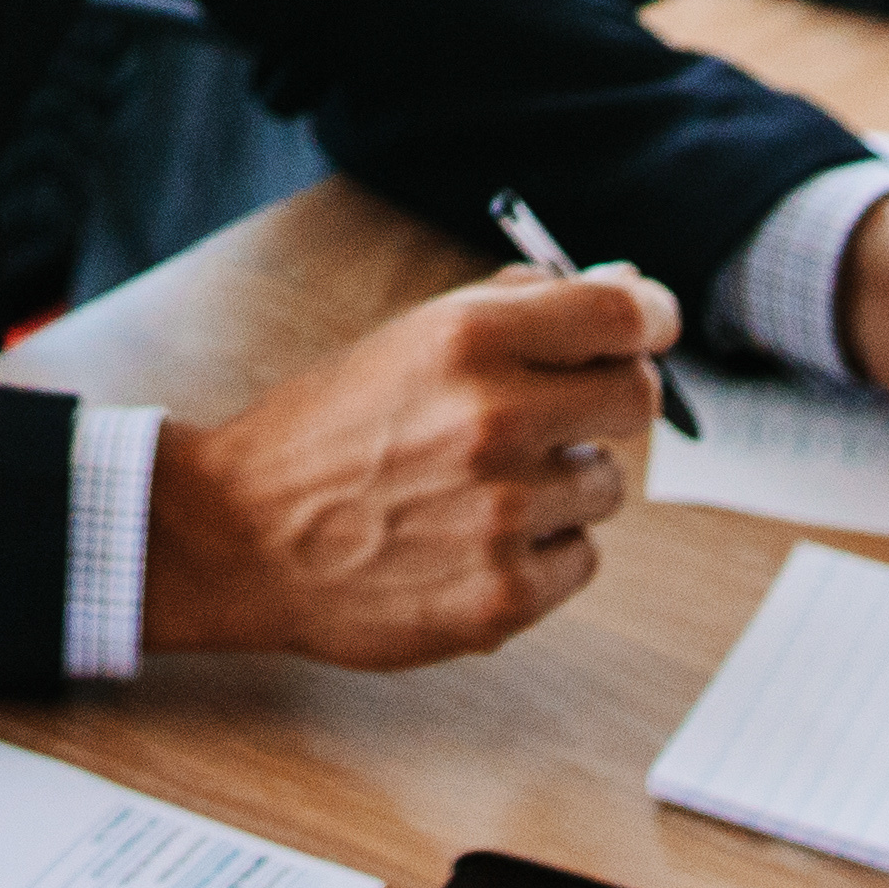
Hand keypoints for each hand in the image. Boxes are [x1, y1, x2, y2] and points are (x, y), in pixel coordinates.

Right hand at [146, 264, 671, 664]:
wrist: (240, 536)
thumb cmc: (326, 431)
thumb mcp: (409, 337)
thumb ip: (519, 306)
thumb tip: (628, 290)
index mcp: (468, 340)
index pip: (623, 312)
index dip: (648, 316)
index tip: (644, 327)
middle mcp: (494, 422)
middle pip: (637, 398)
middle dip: (608, 398)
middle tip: (561, 411)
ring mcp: (502, 516)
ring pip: (607, 485)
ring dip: (562, 482)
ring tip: (481, 486)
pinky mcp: (503, 597)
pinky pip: (582, 558)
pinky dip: (542, 549)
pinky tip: (475, 539)